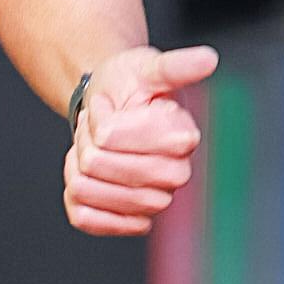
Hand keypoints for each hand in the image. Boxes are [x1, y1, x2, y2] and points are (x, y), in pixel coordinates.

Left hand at [63, 46, 213, 238]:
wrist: (114, 108)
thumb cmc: (131, 86)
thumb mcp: (147, 66)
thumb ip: (175, 66)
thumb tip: (208, 59)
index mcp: (182, 138)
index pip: (108, 136)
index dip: (99, 116)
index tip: (110, 105)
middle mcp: (175, 177)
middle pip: (94, 163)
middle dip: (87, 138)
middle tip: (102, 126)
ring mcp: (154, 204)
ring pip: (84, 189)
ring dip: (78, 162)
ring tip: (97, 146)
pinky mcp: (130, 223)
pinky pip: (82, 215)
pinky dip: (75, 189)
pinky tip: (92, 174)